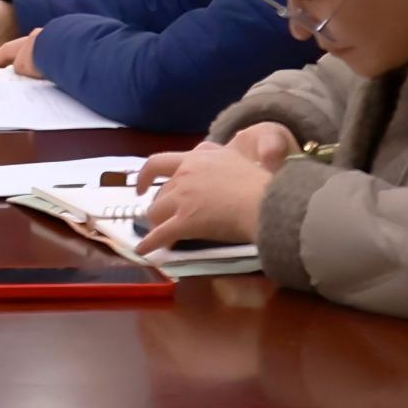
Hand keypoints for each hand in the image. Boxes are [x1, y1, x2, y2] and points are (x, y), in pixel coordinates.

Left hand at [140, 135, 284, 246]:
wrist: (264, 202)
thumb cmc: (260, 183)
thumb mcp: (237, 159)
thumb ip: (221, 159)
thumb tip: (221, 166)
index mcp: (197, 157)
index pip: (161, 161)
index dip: (146, 174)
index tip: (142, 185)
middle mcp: (185, 174)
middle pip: (160, 191)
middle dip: (159, 205)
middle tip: (161, 216)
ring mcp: (182, 198)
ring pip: (155, 211)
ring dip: (155, 223)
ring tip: (159, 233)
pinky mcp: (184, 222)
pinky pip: (160, 235)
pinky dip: (149, 244)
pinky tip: (144, 251)